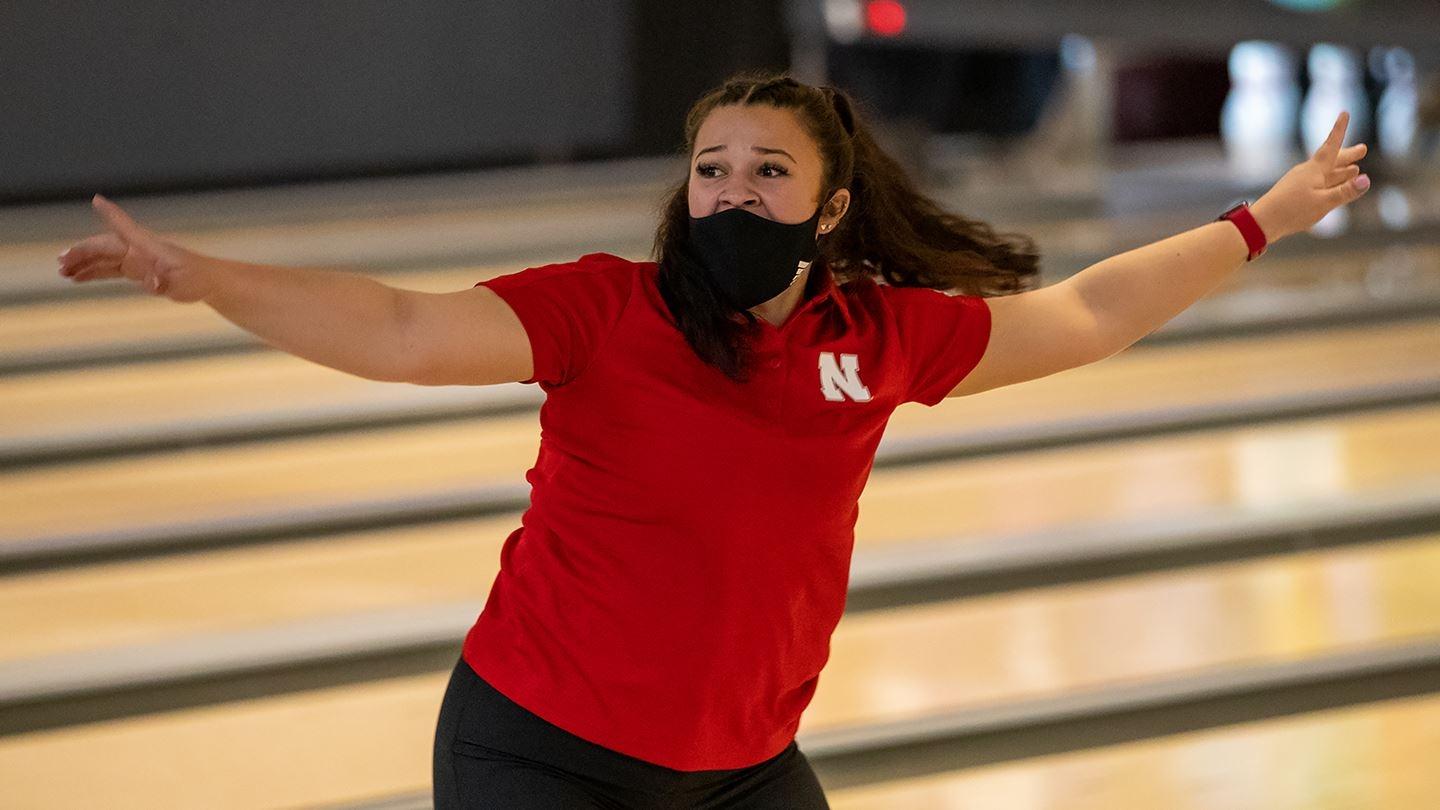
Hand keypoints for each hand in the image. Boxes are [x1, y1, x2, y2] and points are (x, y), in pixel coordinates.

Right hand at [56, 195, 214, 302]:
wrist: (207, 281)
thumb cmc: (196, 277)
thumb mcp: (180, 282)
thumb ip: (164, 282)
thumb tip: (154, 284)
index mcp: (147, 246)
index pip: (125, 227)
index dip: (111, 214)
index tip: (98, 200)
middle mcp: (138, 250)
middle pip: (104, 246)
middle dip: (82, 252)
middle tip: (62, 262)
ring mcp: (135, 259)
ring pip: (103, 259)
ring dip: (83, 264)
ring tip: (64, 272)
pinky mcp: (136, 270)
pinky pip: (109, 269)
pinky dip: (93, 272)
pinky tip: (78, 278)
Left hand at [1251, 111, 1369, 242]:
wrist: (1262, 222)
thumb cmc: (1292, 211)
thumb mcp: (1323, 202)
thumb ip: (1345, 192)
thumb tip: (1366, 179)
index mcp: (1315, 170)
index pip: (1332, 146)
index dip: (1339, 130)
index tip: (1344, 113)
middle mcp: (1307, 172)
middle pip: (1332, 160)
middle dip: (1348, 155)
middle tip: (1362, 149)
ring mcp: (1300, 182)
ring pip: (1326, 173)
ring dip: (1341, 170)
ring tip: (1353, 168)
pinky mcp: (1295, 194)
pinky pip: (1318, 184)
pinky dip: (1330, 182)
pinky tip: (1331, 188)